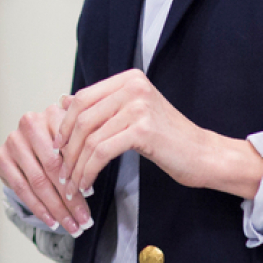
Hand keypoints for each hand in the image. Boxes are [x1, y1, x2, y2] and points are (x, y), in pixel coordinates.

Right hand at [0, 101, 92, 234]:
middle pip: (52, 167)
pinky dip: (38, 208)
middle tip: (83, 220)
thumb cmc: (58, 142)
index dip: (80, 174)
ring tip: (71, 225)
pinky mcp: (1, 156)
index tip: (91, 197)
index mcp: (53, 113)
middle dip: (70, 198)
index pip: (68, 149)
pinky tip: (51, 220)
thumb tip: (87, 190)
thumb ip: (83, 156)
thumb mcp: (74, 140)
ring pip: (37, 181)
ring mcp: (13, 139)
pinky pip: (21, 188)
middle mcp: (30, 123)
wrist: (30, 140)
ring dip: (56, 208)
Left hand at [56, 69, 262, 200]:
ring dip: (76, 164)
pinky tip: (88, 183)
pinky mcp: (142, 129)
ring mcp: (138, 106)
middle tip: (62, 170)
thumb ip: (104, 108)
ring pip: (90, 137)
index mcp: (129, 79)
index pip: (82, 97)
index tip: (58, 146)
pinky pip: (102, 151)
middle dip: (67, 147)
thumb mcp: (133, 115)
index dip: (65, 123)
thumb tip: (62, 102)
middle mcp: (133, 86)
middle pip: (82, 117)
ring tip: (73, 183)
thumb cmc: (169, 139)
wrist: (203, 155)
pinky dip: (89, 170)